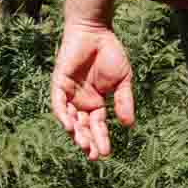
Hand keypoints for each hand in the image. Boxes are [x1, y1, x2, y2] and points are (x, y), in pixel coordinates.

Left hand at [50, 21, 134, 160]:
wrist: (96, 32)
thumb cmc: (111, 54)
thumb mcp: (123, 80)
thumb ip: (124, 101)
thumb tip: (129, 125)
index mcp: (96, 103)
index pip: (97, 125)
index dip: (101, 139)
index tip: (106, 153)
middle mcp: (80, 103)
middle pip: (83, 127)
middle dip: (88, 141)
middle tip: (94, 155)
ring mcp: (68, 95)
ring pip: (70, 120)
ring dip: (76, 133)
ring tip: (84, 145)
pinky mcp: (58, 85)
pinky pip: (58, 104)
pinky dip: (63, 115)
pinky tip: (70, 126)